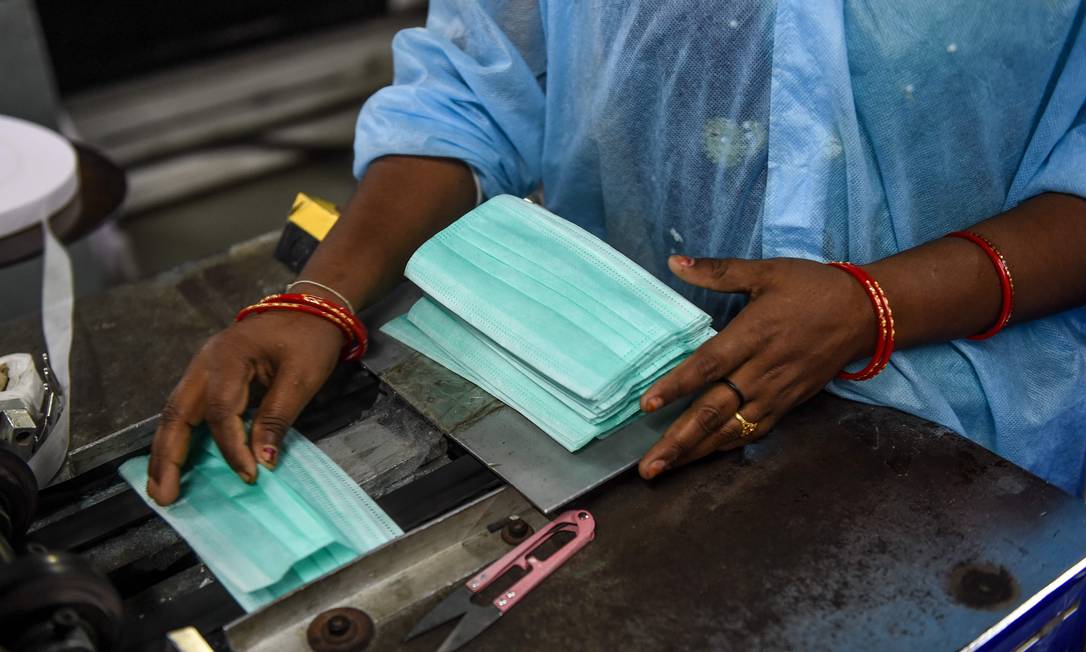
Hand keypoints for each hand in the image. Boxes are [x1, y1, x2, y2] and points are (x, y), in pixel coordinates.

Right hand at [146, 310, 344, 504]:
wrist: (312, 308)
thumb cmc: (310, 339)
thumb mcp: (302, 376)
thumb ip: (277, 417)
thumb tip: (262, 460)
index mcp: (228, 357)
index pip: (220, 411)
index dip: (231, 447)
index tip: (250, 476)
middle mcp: (205, 362)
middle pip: (177, 413)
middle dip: (168, 457)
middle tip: (165, 496)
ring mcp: (202, 368)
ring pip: (175, 413)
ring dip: (166, 451)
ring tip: (160, 487)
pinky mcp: (208, 376)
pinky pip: (187, 410)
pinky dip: (179, 437)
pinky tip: (175, 462)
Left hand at [637, 255, 875, 478]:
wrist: (865, 313)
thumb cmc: (811, 288)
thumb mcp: (765, 272)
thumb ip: (717, 271)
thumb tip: (673, 261)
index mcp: (752, 335)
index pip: (707, 367)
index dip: (675, 386)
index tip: (646, 405)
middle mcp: (761, 371)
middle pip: (713, 411)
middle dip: (679, 440)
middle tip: (649, 466)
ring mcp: (776, 392)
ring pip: (730, 429)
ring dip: (695, 451)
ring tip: (664, 469)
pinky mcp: (789, 403)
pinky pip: (753, 431)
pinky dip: (726, 445)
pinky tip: (702, 456)